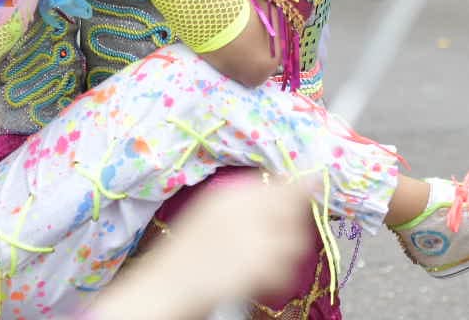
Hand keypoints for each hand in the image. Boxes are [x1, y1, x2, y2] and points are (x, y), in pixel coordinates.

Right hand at [88, 181, 310, 319]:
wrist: (165, 285)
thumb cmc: (186, 253)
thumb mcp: (212, 214)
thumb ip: (248, 202)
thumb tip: (291, 188)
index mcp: (230, 194)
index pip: (281, 184)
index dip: (297, 192)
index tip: (303, 199)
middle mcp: (243, 209)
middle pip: (294, 210)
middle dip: (294, 225)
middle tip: (277, 241)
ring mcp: (252, 237)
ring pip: (297, 241)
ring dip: (289, 253)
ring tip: (268, 262)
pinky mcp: (256, 266)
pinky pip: (286, 270)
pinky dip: (279, 277)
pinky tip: (262, 279)